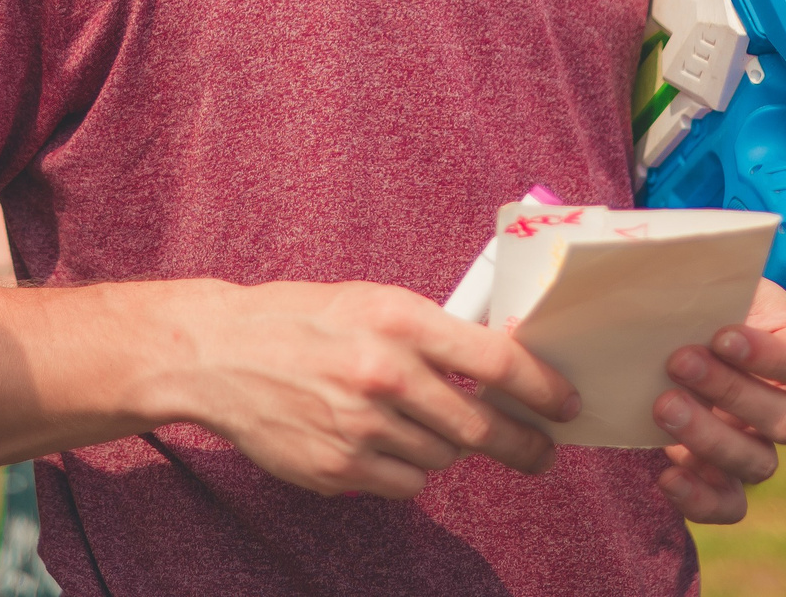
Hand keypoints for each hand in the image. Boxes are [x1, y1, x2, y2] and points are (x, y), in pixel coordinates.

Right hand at [175, 281, 580, 499]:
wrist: (218, 355)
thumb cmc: (299, 319)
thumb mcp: (370, 301)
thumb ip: (432, 330)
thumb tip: (499, 360)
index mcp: (398, 320)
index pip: (496, 360)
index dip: (543, 387)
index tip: (567, 404)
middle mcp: (384, 374)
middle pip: (480, 426)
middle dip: (522, 443)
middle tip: (540, 450)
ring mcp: (360, 428)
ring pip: (443, 458)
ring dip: (445, 447)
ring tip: (415, 422)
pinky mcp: (338, 470)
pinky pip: (406, 484)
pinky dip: (406, 470)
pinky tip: (380, 442)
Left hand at [651, 277, 785, 523]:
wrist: (683, 328)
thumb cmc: (703, 298)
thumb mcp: (714, 278)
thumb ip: (705, 275)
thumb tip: (660, 256)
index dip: (772, 357)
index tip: (722, 334)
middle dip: (731, 391)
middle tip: (678, 361)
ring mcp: (759, 445)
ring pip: (759, 463)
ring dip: (710, 436)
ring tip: (662, 405)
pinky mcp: (724, 475)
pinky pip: (731, 505)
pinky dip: (701, 499)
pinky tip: (666, 473)